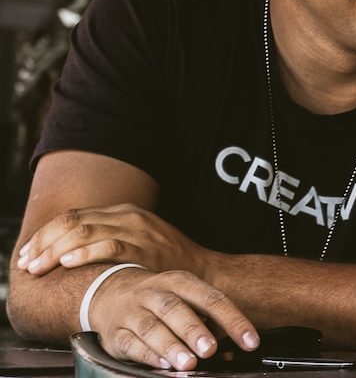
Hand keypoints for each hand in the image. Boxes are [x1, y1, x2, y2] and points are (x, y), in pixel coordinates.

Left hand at [15, 204, 214, 280]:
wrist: (201, 272)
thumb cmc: (164, 261)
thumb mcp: (136, 239)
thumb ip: (106, 238)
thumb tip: (65, 250)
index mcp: (122, 211)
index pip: (73, 216)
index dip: (45, 234)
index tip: (27, 253)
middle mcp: (127, 216)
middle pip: (73, 222)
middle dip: (43, 243)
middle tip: (26, 264)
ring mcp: (137, 231)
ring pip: (84, 232)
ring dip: (54, 251)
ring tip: (37, 267)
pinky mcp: (144, 249)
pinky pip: (109, 247)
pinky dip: (85, 254)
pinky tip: (68, 264)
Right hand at [85, 265, 258, 371]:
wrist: (109, 292)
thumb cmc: (159, 300)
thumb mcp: (185, 298)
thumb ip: (207, 321)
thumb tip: (230, 349)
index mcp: (180, 282)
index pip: (211, 298)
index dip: (233, 320)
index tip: (250, 340)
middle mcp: (155, 293)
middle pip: (175, 309)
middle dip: (194, 330)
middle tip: (210, 349)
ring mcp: (132, 312)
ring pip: (151, 327)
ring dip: (171, 346)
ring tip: (188, 363)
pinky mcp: (115, 334)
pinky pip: (131, 344)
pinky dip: (148, 355)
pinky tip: (163, 364)